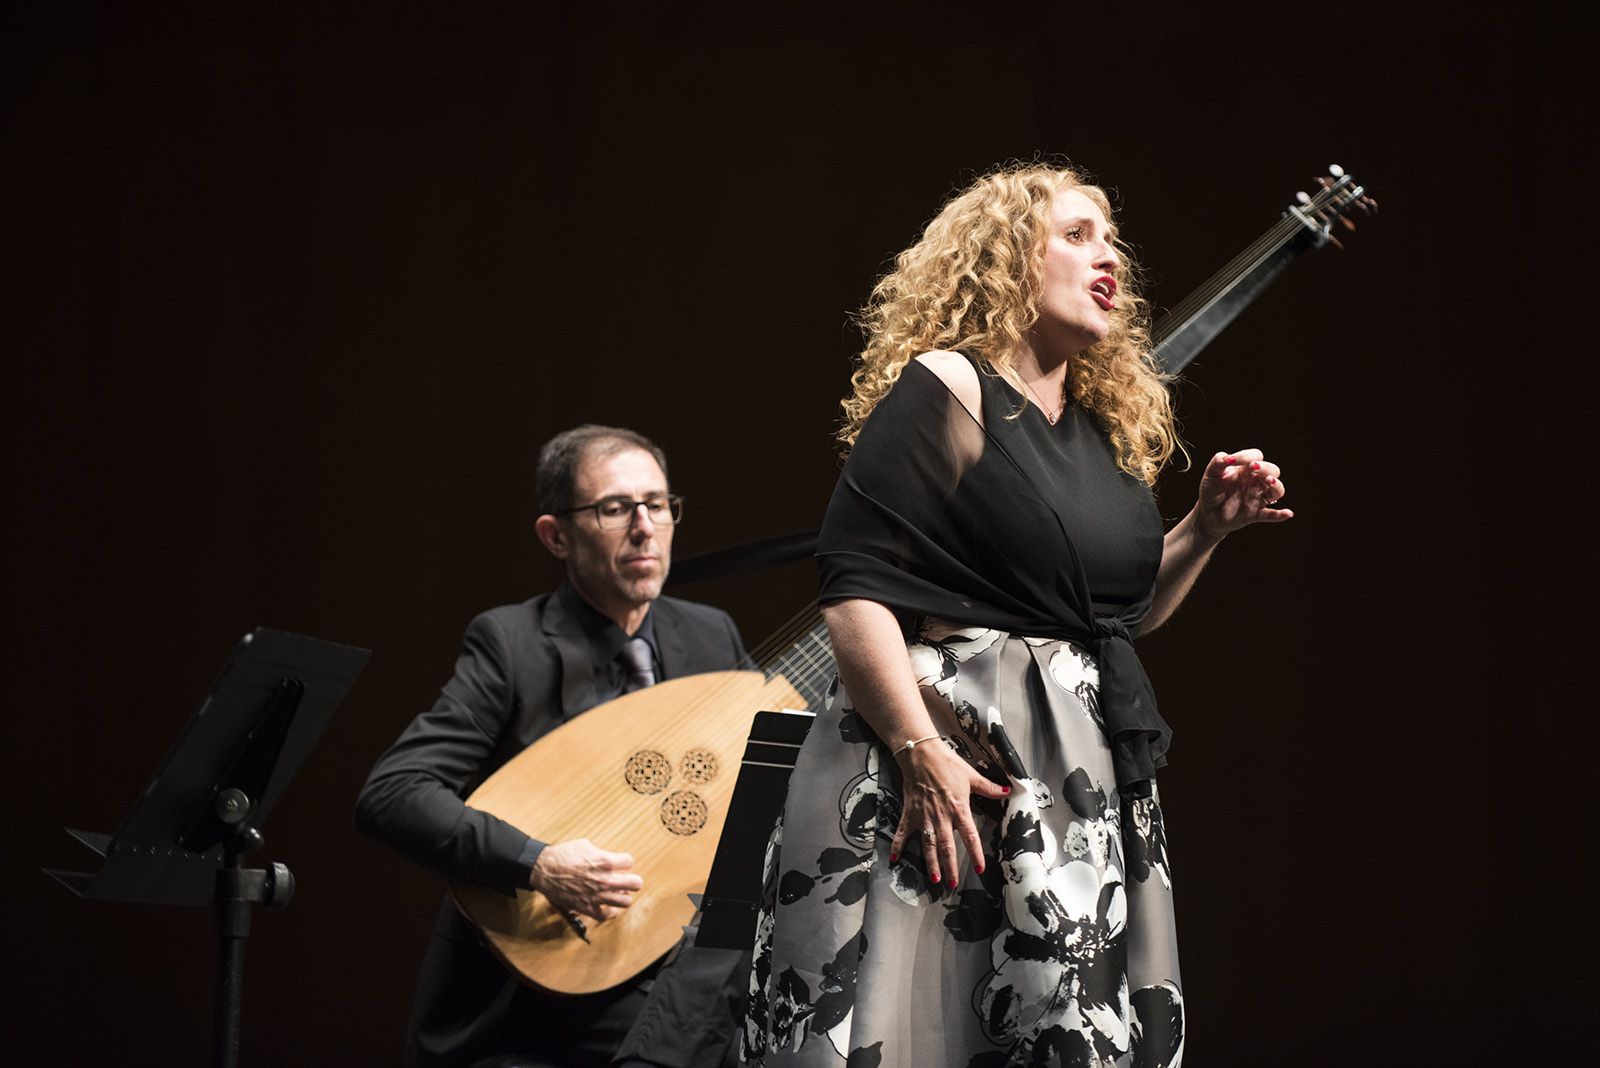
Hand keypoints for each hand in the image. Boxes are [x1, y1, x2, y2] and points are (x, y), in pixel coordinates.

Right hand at [528, 838, 642, 921]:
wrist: (543, 870)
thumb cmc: (562, 855)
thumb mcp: (585, 845)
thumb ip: (601, 852)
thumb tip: (608, 858)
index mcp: (605, 861)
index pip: (630, 862)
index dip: (625, 862)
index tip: (622, 864)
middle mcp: (604, 879)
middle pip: (635, 883)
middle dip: (633, 880)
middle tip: (628, 880)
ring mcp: (597, 895)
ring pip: (625, 901)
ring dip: (624, 896)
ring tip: (619, 893)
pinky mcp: (587, 907)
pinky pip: (607, 915)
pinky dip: (611, 912)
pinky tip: (609, 906)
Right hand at [888, 741, 1009, 887]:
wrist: (921, 754)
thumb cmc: (947, 764)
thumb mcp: (971, 775)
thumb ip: (989, 788)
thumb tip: (1008, 791)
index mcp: (959, 809)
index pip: (970, 836)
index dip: (975, 854)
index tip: (980, 869)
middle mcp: (941, 817)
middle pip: (947, 846)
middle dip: (950, 866)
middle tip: (952, 884)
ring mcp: (924, 817)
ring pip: (928, 845)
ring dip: (931, 863)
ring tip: (934, 879)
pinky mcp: (910, 813)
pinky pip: (902, 832)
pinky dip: (897, 846)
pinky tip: (893, 859)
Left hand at [1193, 449, 1293, 542]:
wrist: (1206, 513)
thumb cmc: (1211, 490)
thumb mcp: (1210, 473)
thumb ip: (1218, 461)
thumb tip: (1229, 457)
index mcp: (1246, 469)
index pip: (1256, 456)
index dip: (1248, 456)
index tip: (1232, 461)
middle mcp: (1255, 482)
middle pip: (1273, 470)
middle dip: (1266, 467)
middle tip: (1254, 467)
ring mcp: (1257, 497)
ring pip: (1278, 490)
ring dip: (1276, 485)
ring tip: (1268, 481)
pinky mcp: (1256, 514)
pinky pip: (1271, 514)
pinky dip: (1280, 515)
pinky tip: (1287, 513)